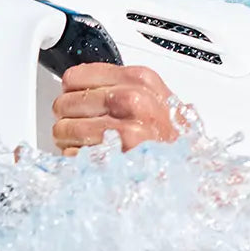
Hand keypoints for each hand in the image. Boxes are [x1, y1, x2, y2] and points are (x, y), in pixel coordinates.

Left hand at [52, 63, 182, 154]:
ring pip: (62, 129)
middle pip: (64, 102)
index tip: (84, 102)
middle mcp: (131, 99)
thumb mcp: (158, 99)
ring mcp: (121, 128)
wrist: (187, 173)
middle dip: (70, 117)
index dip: (75, 92)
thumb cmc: (172, 139)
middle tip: (90, 127)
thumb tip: (85, 83)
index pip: (75, 77)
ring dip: (71, 140)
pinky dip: (75, 160)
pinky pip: (69, 153)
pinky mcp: (110, 156)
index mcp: (141, 79)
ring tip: (93, 144)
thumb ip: (126, 86)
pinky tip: (95, 159)